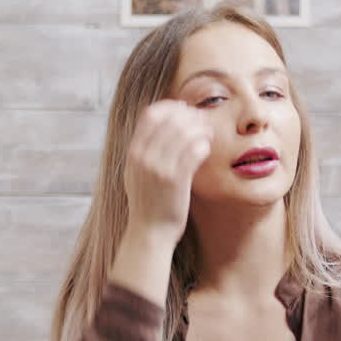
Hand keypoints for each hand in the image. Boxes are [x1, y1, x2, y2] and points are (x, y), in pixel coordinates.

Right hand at [123, 100, 213, 243]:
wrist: (149, 232)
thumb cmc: (148, 203)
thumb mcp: (137, 173)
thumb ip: (144, 151)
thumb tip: (160, 127)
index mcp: (133, 152)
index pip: (151, 114)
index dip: (170, 107)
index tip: (184, 110)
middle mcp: (143, 157)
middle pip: (170, 120)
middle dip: (190, 116)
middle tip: (203, 120)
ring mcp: (159, 168)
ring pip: (185, 133)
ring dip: (200, 129)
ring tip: (208, 133)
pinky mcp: (176, 180)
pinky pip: (194, 151)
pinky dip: (203, 145)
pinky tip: (207, 148)